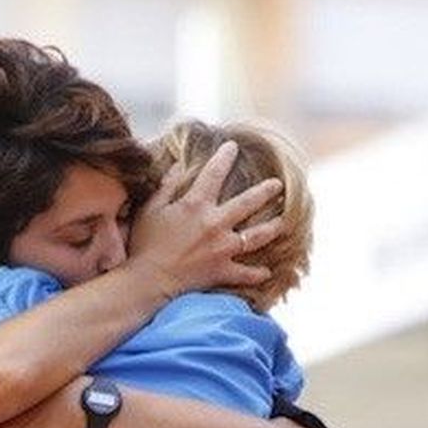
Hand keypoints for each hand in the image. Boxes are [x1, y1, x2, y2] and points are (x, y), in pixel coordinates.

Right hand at [126, 139, 286, 297]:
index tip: (233, 147)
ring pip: (256, 236)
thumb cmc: (144, 244)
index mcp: (196, 205)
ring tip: (283, 222)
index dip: (224, 157)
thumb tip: (180, 165)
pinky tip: (267, 272)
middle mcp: (214, 223)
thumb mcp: (151, 209)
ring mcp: (222, 248)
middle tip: (278, 185)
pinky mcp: (222, 271)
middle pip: (248, 202)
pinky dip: (257, 273)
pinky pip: (245, 273)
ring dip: (272, 228)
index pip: (214, 173)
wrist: (147, 280)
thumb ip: (167, 185)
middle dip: (265, 191)